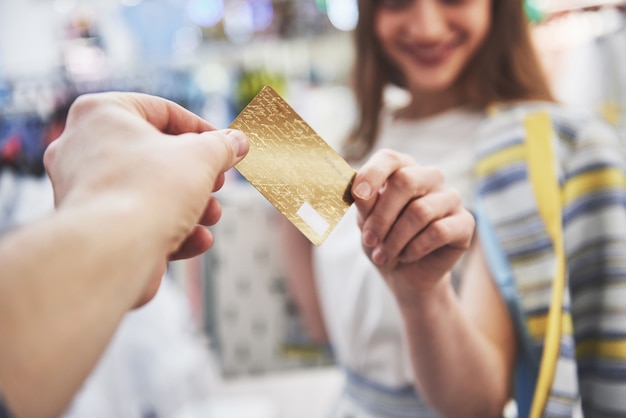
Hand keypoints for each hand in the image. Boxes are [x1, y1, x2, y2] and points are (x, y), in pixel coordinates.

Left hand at [44, 92, 248, 302]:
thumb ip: (222, 146)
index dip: (203, 130)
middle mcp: (81, 147)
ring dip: (189, 204)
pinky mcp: (91, 227)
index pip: (162, 112)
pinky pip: (135, 219)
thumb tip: (237, 142)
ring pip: (147, 190)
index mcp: (101, 113)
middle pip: (155, 155)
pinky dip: (168, 228)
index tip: (226, 147)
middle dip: (196, 174)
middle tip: (218, 182)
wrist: (112, 252)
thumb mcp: (202, 157)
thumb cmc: (150, 191)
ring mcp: (81, 190)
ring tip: (212, 215)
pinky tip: (197, 239)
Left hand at [351, 149, 474, 296]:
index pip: (389, 158)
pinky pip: (438, 231)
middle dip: (382, 215)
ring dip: (395, 239)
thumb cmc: (383, 240)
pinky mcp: (465, 222)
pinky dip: (415, 248)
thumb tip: (357, 187)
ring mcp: (450, 198)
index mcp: (403, 169)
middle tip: (369, 240)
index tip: (358, 195)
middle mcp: (430, 177)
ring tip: (382, 256)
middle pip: (406, 181)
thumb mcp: (366, 222)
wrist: (404, 274)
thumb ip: (364, 203)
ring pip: (420, 211)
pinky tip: (405, 256)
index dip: (372, 174)